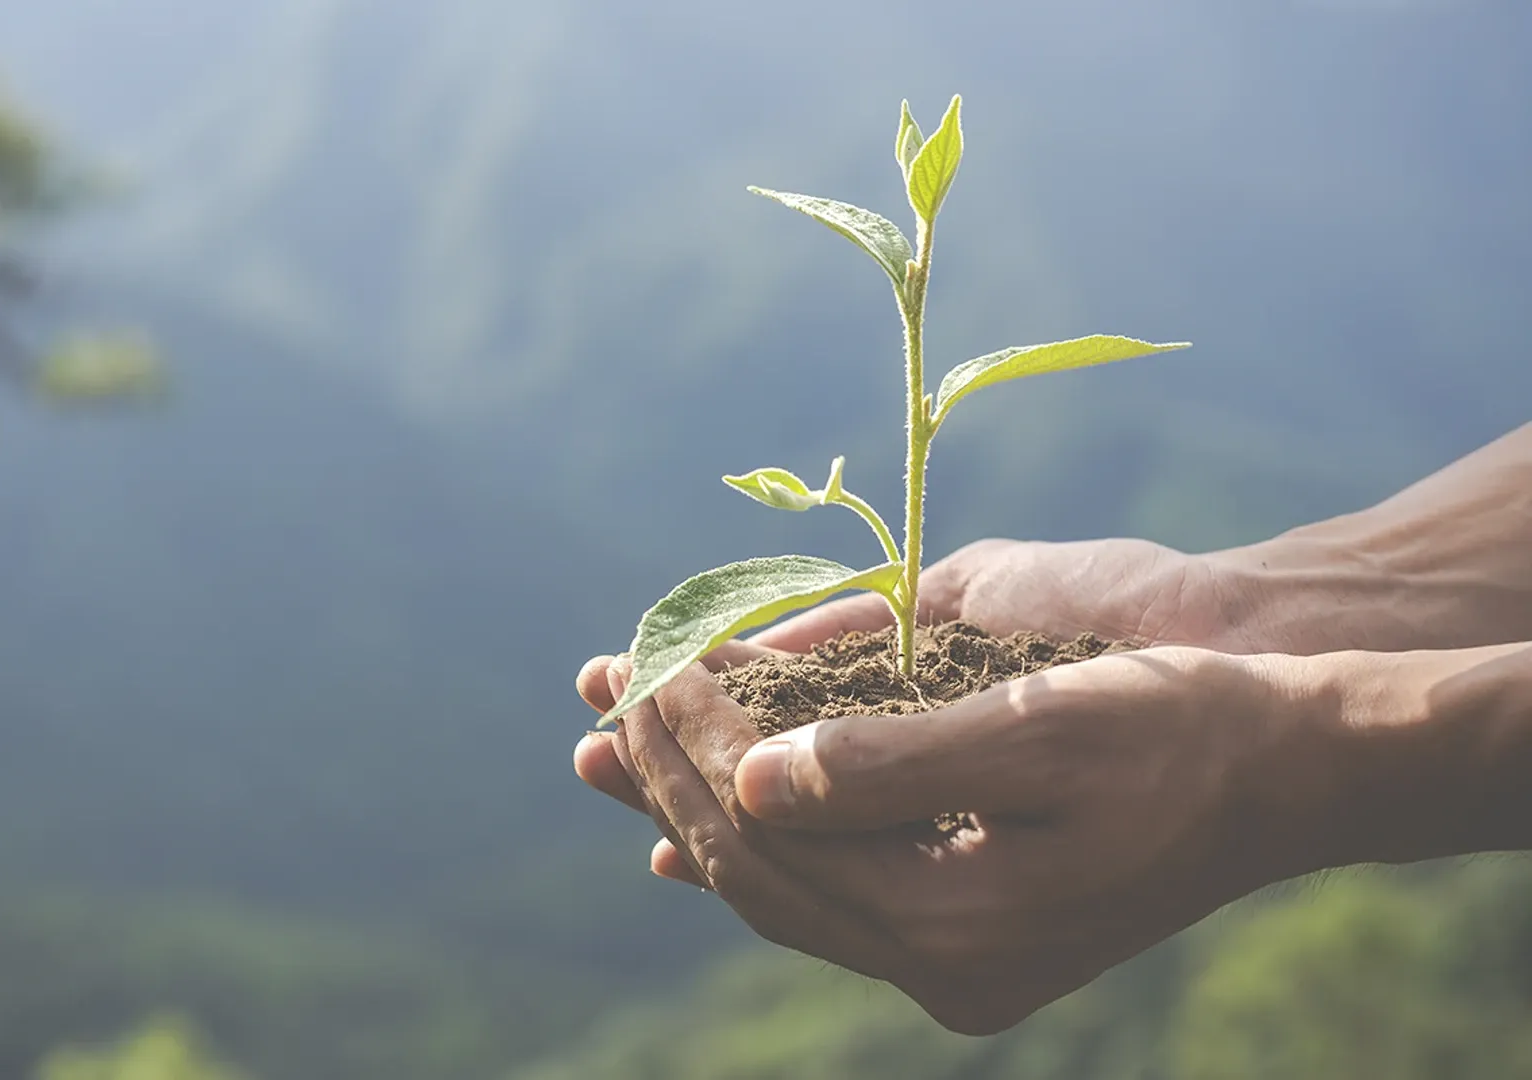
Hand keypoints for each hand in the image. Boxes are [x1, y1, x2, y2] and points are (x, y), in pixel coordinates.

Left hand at [592, 647, 1322, 1033]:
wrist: (1289, 772)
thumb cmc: (1179, 727)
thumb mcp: (1039, 728)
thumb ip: (889, 762)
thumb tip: (752, 777)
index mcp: (959, 925)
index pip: (769, 836)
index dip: (690, 745)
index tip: (644, 660)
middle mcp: (945, 968)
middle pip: (758, 873)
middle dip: (667, 776)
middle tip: (599, 691)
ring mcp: (956, 966)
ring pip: (782, 889)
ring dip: (693, 809)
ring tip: (611, 748)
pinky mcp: (968, 940)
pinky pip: (829, 899)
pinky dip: (759, 850)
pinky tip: (693, 830)